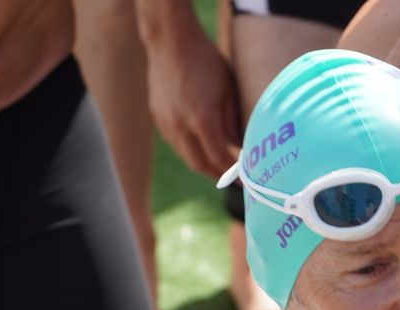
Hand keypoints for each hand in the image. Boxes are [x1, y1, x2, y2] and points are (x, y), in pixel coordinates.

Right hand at [145, 31, 240, 178]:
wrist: (171, 41)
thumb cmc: (205, 60)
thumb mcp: (227, 90)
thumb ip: (232, 122)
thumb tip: (238, 146)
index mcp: (202, 120)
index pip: (219, 158)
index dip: (232, 172)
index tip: (243, 178)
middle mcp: (180, 126)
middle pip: (199, 164)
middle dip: (216, 174)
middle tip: (230, 176)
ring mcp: (166, 122)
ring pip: (184, 155)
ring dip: (201, 162)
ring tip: (215, 163)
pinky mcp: (157, 116)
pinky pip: (174, 142)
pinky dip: (187, 149)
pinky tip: (198, 144)